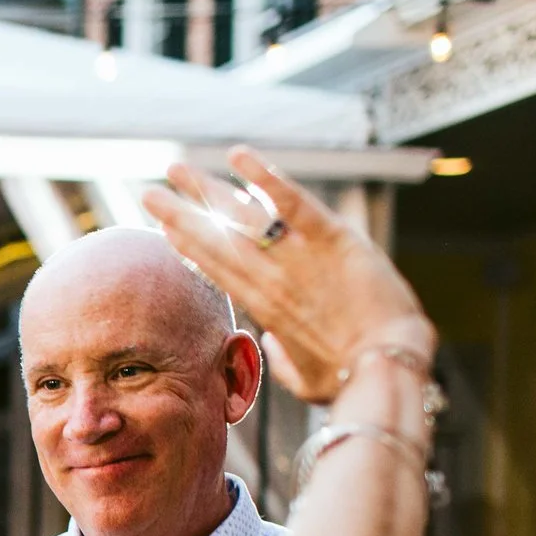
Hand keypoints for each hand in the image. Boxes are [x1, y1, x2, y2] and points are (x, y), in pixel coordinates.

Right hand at [142, 148, 435, 403]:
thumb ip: (282, 358)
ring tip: (177, 169)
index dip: (189, 247)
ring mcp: (298, 258)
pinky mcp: (332, 239)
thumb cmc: (348, 379)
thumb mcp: (306, 378)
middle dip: (180, 216)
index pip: (217, 270)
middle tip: (149, 194)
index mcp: (264, 310)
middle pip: (215, 241)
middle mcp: (271, 280)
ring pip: (242, 218)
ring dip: (206, 190)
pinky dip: (266, 178)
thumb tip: (274, 343)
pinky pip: (294, 203)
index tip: (165, 229)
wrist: (387, 365)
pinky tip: (239, 156)